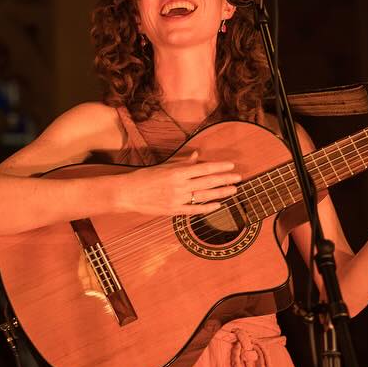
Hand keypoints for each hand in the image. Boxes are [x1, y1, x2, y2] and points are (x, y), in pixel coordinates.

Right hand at [114, 151, 241, 216]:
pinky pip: (194, 210)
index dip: (220, 167)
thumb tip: (197, 155)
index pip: (204, 168)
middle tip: (239, 178)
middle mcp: (180, 185)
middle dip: (225, 179)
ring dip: (221, 193)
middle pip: (208, 181)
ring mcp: (177, 199)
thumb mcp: (164, 166)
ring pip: (204, 195)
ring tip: (233, 190)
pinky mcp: (173, 211)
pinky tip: (218, 205)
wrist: (128, 193)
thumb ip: (182, 163)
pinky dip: (207, 208)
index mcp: (177, 172)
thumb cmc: (145, 177)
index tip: (231, 166)